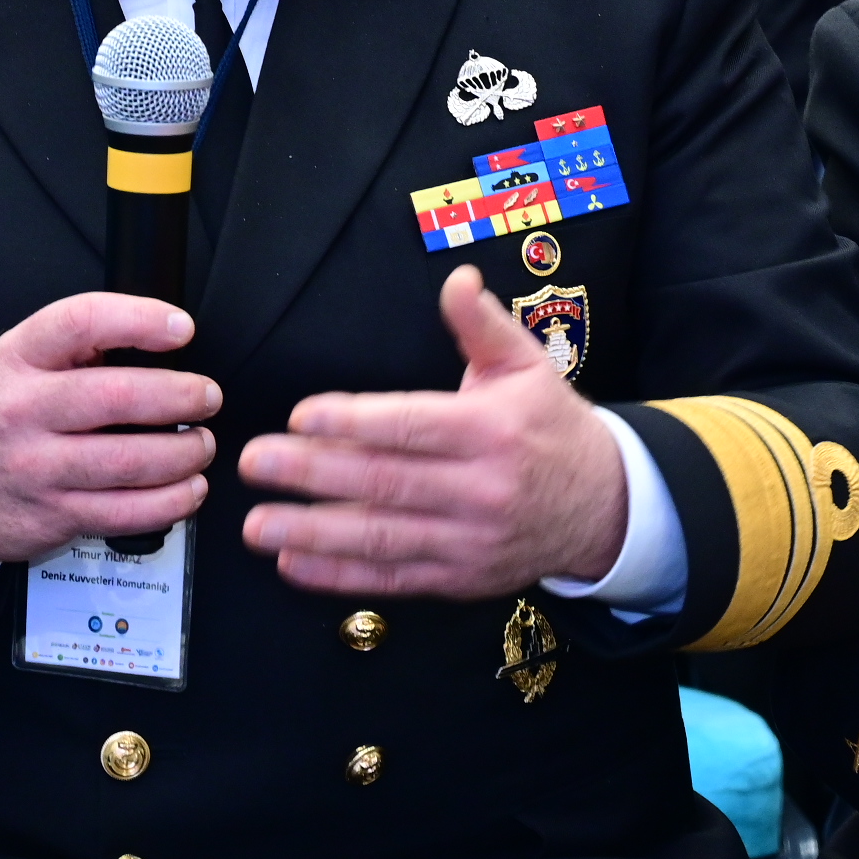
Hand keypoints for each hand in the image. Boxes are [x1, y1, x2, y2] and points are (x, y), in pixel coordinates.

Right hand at [0, 293, 221, 569]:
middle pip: (118, 398)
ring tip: (201, 444)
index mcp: (18, 358)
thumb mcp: (18, 361)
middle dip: (181, 397)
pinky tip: (188, 488)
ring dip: (185, 453)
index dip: (139, 319)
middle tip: (206, 397)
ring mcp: (38, 468)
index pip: (80, 322)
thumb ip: (77, 345)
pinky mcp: (55, 514)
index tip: (181, 328)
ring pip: (130, 461)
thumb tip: (157, 338)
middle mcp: (24, 411)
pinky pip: (127, 512)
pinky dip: (172, 501)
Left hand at [236, 268, 626, 595]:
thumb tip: (457, 278)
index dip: (351, 421)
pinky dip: (340, 575)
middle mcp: (480, 490)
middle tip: (253, 462)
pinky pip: (392, 579)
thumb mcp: (526, 365)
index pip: (410, 425)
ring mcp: (469, 542)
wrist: (606, 508)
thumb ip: (482, 324)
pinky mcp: (461, 580)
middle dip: (311, 474)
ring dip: (312, 533)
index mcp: (491, 430)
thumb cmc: (552, 427)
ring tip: (256, 524)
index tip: (298, 415)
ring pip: (380, 538)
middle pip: (384, 482)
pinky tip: (294, 562)